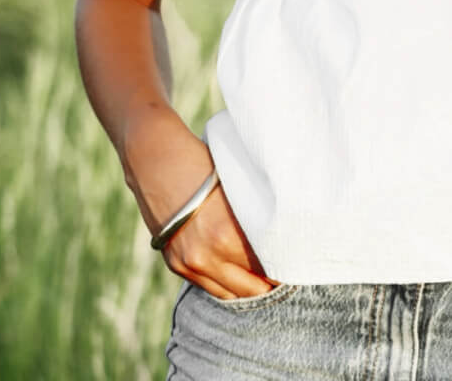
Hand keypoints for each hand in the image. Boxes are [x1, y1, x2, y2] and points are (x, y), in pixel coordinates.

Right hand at [125, 109, 274, 299]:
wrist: (154, 157)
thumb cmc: (201, 163)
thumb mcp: (234, 188)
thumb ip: (252, 216)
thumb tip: (279, 233)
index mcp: (226, 234)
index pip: (265, 267)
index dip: (284, 269)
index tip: (297, 265)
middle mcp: (206, 256)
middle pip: (250, 289)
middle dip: (270, 284)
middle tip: (287, 276)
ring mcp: (188, 263)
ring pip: (229, 294)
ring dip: (248, 289)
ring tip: (266, 280)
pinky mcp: (175, 264)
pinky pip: (209, 286)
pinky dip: (226, 284)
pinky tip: (240, 276)